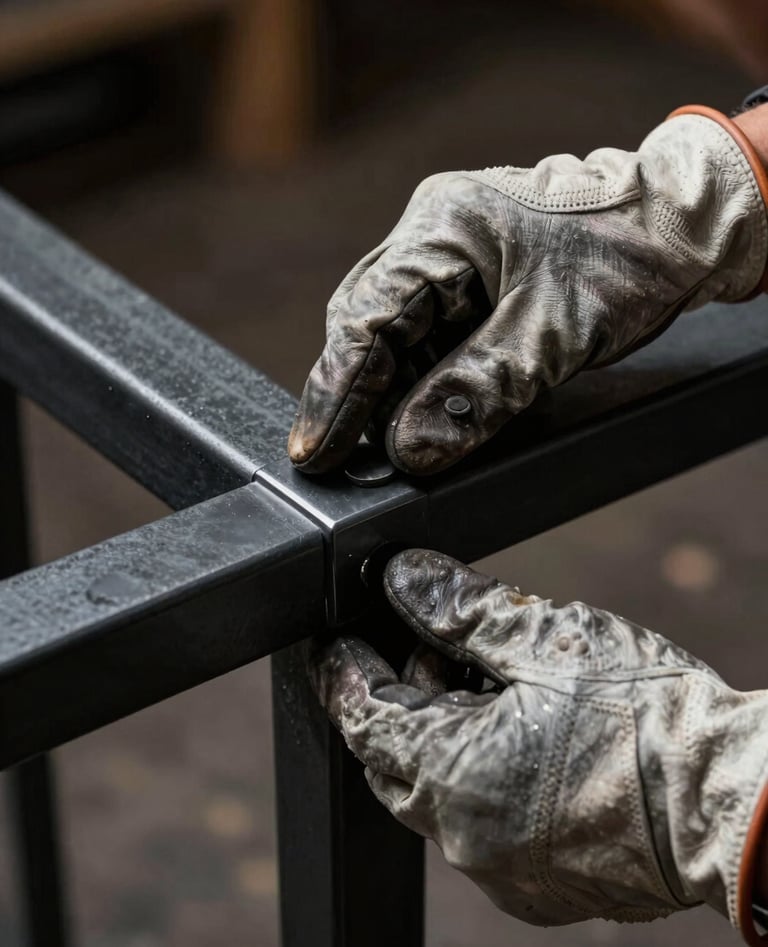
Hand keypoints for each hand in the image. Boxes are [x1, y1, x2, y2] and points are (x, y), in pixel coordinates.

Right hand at [289, 112, 766, 475]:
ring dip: (389, 396)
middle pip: (367, 326)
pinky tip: (422, 420)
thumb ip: (476, 394)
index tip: (316, 452)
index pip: (366, 317)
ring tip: (387, 452)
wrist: (680, 233)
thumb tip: (410, 451)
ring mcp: (447, 256)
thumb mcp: (552, 337)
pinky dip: (420, 385)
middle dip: (356, 397)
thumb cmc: (626, 259)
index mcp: (443, 226)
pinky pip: (426, 339)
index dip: (337, 391)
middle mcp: (432, 235)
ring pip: (393, 338)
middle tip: (343, 462)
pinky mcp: (466, 281)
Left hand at [310, 550, 767, 933]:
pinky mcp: (535, 888)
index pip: (363, 718)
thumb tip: (405, 576)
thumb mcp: (544, 639)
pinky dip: (478, 782)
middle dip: (399, 702)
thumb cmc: (645, 717)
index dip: (344, 675)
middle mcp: (463, 836)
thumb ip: (460, 608)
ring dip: (442, 741)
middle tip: (433, 652)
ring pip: (436, 796)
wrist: (728, 800)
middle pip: (392, 761)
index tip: (338, 645)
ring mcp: (499, 871)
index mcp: (452, 773)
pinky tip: (520, 741)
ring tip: (490, 687)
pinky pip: (478, 829)